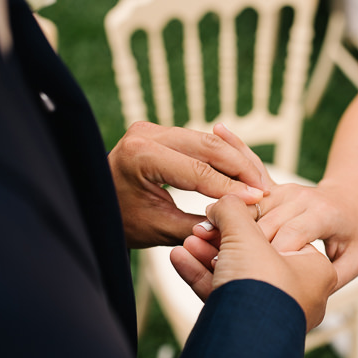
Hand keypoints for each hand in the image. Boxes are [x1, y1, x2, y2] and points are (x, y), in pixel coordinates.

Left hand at [107, 122, 271, 248]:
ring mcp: (151, 128)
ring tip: (256, 183)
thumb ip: (198, 225)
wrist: (93, 205)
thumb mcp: (160, 229)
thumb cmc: (121, 221)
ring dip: (233, 162)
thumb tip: (237, 221)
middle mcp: (145, 134)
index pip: (198, 172)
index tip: (258, 201)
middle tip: (265, 189)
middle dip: (240, 168)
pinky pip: (196, 142)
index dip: (232, 188)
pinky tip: (239, 173)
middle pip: (207, 146)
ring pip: (206, 141)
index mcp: (141, 156)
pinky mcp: (157, 131)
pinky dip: (219, 158)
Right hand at [170, 195, 335, 330]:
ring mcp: (273, 313)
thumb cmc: (261, 286)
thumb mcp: (246, 235)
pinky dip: (203, 277)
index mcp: (315, 270)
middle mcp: (300, 294)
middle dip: (220, 240)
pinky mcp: (249, 327)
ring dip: (207, 257)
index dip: (247, 221)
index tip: (222, 213)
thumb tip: (223, 202)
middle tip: (199, 229)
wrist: (244, 344)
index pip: (280, 233)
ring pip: (237, 276)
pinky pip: (225, 295)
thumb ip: (234, 211)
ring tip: (185, 243)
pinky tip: (180, 259)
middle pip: (255, 255)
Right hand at [247, 179, 357, 291]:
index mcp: (324, 213)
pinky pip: (249, 209)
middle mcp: (303, 198)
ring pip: (252, 215)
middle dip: (254, 251)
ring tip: (240, 262)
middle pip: (267, 225)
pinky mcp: (273, 191)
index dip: (276, 256)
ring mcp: (286, 192)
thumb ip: (336, 278)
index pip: (292, 234)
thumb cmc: (352, 233)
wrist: (348, 197)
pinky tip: (240, 245)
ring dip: (242, 239)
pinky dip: (241, 227)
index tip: (266, 277)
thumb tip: (309, 296)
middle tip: (248, 276)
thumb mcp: (355, 259)